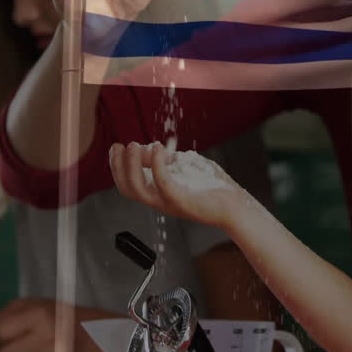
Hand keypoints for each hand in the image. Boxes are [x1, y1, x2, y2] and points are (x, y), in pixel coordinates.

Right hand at [109, 141, 245, 229]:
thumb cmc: (212, 187)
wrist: (235, 206)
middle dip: (119, 166)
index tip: (116, 147)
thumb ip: (166, 160)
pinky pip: (163, 184)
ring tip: (133, 146)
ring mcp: (169, 203)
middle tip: (120, 146)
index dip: (117, 167)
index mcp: (158, 194)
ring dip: (132, 166)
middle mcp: (160, 201)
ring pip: (139, 189)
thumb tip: (149, 149)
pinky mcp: (182, 202)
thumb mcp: (184, 168)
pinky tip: (158, 148)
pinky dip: (157, 165)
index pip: (128, 184)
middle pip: (128, 189)